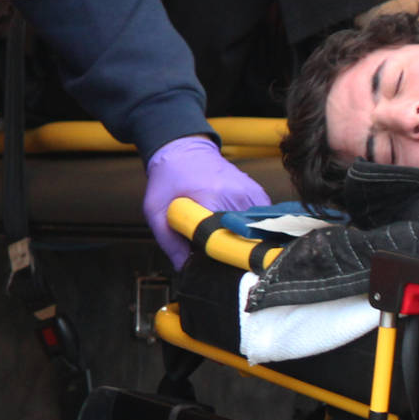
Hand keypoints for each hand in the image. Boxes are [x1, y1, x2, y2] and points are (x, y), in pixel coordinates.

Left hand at [142, 135, 271, 268]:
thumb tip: (185, 269)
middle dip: (232, 251)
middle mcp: (236, 195)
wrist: (185, 150)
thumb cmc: (168, 180)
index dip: (217, 256)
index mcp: (211, 198)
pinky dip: (253, 229)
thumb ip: (168, 242)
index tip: (212, 263)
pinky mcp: (259, 194)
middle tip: (218, 256)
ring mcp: (251, 194)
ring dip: (244, 240)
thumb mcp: (156, 210)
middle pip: (242, 238)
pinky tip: (239, 229)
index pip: (222, 239)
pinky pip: (262, 220)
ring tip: (228, 241)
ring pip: (256, 231)